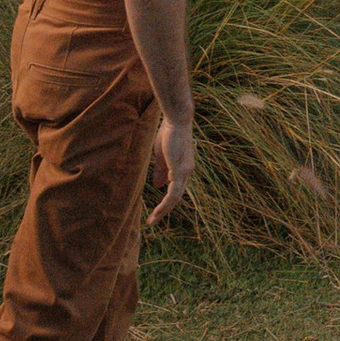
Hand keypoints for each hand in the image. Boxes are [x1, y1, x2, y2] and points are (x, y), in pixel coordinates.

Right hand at [146, 114, 194, 228]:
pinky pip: (173, 192)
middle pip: (176, 197)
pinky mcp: (180, 170)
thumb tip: (158, 186)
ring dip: (163, 210)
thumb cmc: (169, 134)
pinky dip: (165, 202)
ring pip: (175, 197)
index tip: (155, 211)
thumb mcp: (162, 156)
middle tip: (152, 221)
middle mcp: (187, 171)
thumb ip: (161, 171)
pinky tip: (158, 210)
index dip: (165, 201)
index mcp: (183, 168)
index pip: (175, 189)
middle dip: (164, 210)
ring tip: (152, 220)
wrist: (176, 119)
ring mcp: (185, 171)